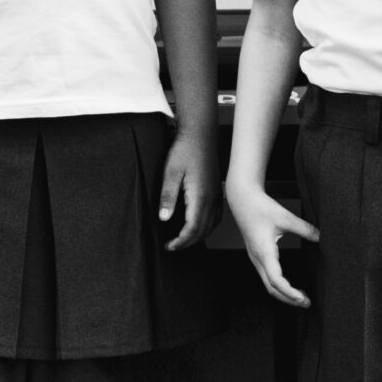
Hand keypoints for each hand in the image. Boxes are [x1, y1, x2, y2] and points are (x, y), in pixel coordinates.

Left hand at [158, 127, 217, 252]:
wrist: (200, 135)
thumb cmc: (184, 151)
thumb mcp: (170, 172)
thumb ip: (167, 197)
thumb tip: (163, 219)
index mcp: (199, 197)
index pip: (192, 228)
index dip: (180, 241)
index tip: (169, 246)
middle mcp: (211, 199)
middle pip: (203, 231)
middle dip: (187, 243)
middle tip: (172, 246)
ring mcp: (217, 195)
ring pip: (211, 225)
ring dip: (198, 237)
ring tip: (183, 240)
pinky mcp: (217, 191)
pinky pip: (217, 216)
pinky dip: (208, 227)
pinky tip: (199, 226)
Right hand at [225, 181, 315, 307]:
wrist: (242, 199)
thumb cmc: (261, 207)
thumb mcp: (285, 216)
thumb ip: (304, 228)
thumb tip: (321, 237)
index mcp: (263, 252)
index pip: (276, 280)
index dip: (290, 292)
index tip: (302, 298)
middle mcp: (257, 259)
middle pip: (271, 288)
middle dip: (288, 299)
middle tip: (307, 303)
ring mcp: (255, 259)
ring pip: (268, 284)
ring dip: (284, 294)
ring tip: (301, 298)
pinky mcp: (256, 256)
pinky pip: (266, 277)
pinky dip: (278, 286)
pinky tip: (290, 285)